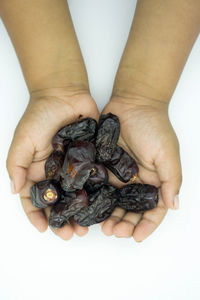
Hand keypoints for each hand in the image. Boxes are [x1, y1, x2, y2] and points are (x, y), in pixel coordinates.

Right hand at [6, 88, 98, 239]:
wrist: (64, 94)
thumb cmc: (40, 115)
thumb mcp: (23, 140)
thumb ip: (17, 165)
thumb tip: (14, 190)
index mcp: (37, 170)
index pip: (35, 198)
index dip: (37, 215)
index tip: (44, 229)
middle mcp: (56, 173)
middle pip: (59, 202)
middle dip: (63, 220)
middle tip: (71, 234)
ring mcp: (75, 168)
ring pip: (78, 196)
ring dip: (81, 213)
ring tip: (86, 227)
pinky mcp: (91, 160)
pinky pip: (94, 180)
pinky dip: (97, 194)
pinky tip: (101, 206)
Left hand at [101, 96, 181, 241]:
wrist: (133, 103)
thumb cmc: (154, 126)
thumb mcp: (168, 153)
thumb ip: (171, 179)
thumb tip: (173, 205)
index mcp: (154, 181)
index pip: (153, 210)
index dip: (147, 225)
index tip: (137, 236)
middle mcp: (136, 182)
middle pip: (131, 210)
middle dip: (125, 224)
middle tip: (115, 231)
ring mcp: (119, 176)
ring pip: (113, 203)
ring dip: (109, 217)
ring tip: (103, 227)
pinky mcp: (103, 167)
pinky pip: (98, 187)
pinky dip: (95, 201)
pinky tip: (89, 209)